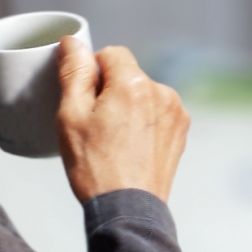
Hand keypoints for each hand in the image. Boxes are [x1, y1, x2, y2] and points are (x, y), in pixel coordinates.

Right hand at [55, 38, 190, 202]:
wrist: (128, 209)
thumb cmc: (96, 167)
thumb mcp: (71, 116)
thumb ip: (74, 72)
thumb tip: (73, 42)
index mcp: (135, 84)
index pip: (111, 53)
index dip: (93, 72)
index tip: (85, 99)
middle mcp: (162, 92)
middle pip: (128, 74)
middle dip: (110, 90)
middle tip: (95, 125)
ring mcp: (176, 113)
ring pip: (143, 93)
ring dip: (128, 106)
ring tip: (114, 140)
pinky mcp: (181, 131)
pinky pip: (156, 112)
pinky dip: (143, 122)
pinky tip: (131, 146)